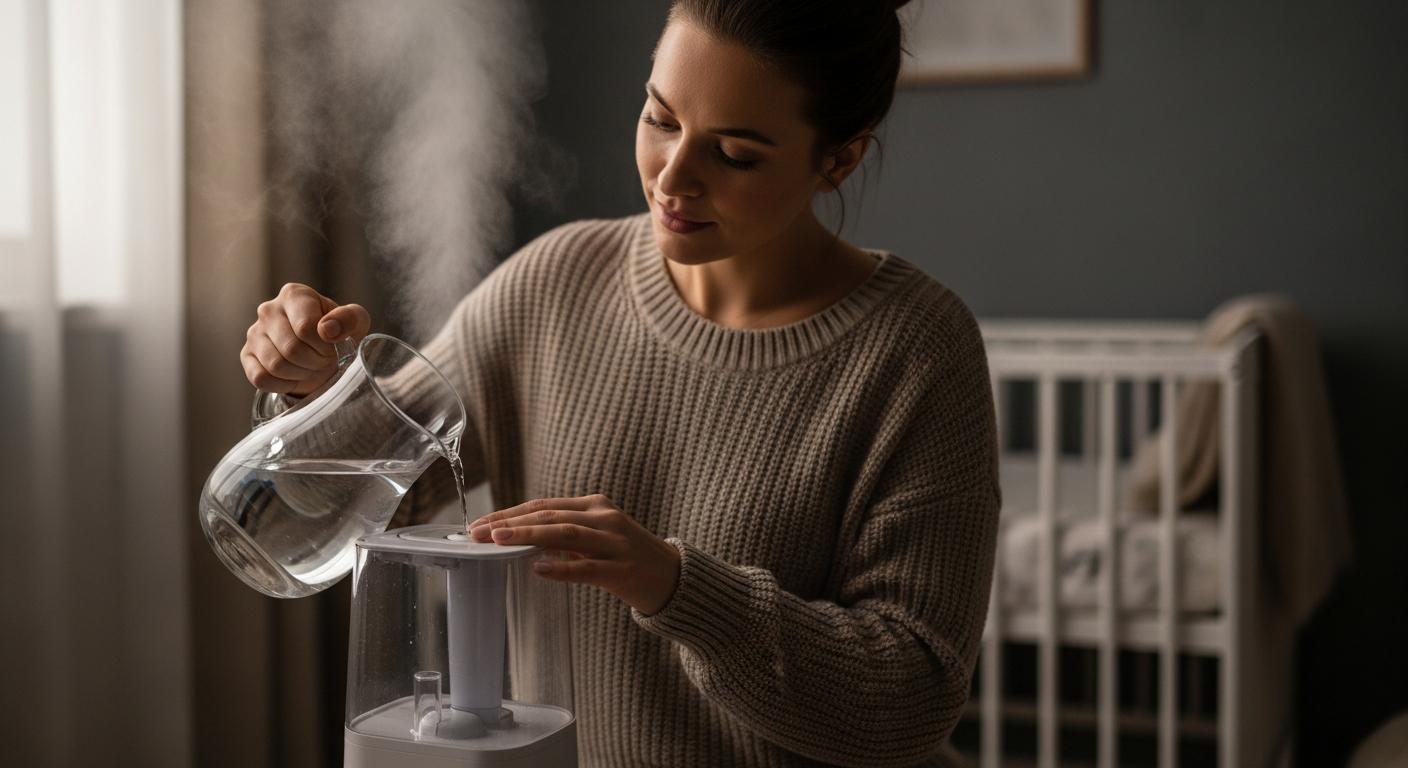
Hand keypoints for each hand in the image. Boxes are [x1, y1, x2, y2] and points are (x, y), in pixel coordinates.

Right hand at [240, 282, 371, 394]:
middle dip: (315, 361)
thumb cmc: (338, 333)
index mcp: (294, 294)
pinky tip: (294, 376)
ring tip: (311, 366)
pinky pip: (261, 378)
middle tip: (324, 360)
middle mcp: (268, 309)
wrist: (323, 353)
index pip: (306, 327)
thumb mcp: (356, 322)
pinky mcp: (246, 355)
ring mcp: (254, 333)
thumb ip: (349, 319)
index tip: (333, 347)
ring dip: (300, 374)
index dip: (324, 345)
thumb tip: (327, 329)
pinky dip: (282, 384)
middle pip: (291, 348)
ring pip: (275, 365)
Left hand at [468, 493, 680, 614]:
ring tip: (499, 541)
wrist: (673, 576)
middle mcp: (605, 518)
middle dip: (510, 523)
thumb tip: (520, 537)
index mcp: (595, 506)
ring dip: (528, 536)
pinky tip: (539, 569)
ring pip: (566, 534)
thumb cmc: (627, 556)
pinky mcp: (623, 571)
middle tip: (478, 533)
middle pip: (550, 515)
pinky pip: (587, 568)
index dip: (510, 513)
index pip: (544, 505)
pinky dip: (562, 568)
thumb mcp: (597, 535)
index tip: (480, 523)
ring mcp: (615, 543)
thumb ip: (564, 533)